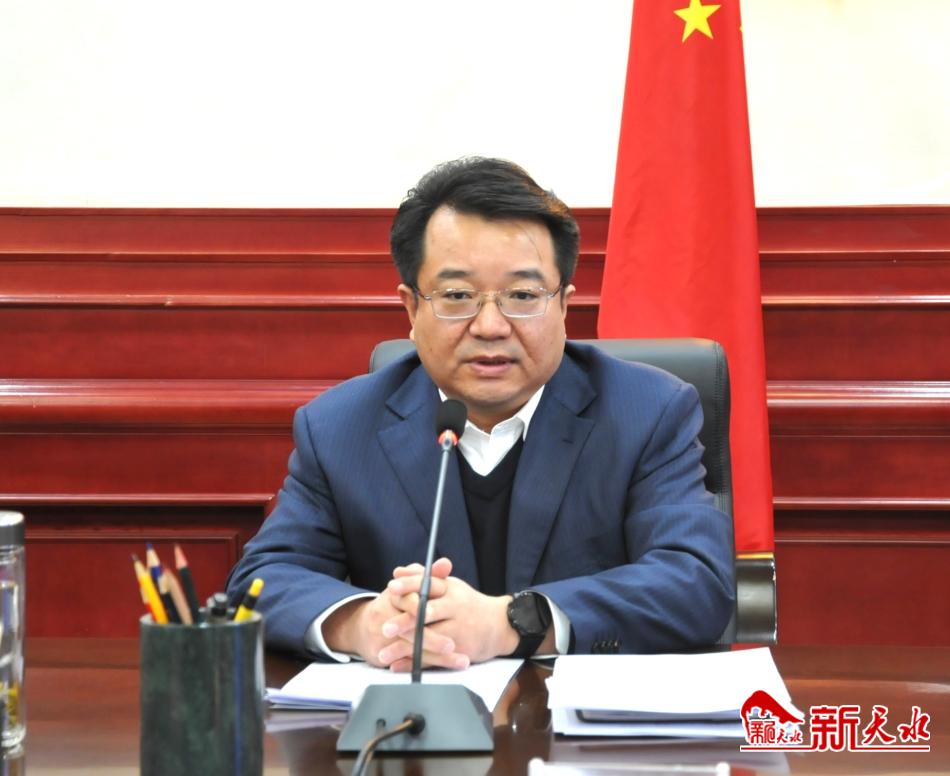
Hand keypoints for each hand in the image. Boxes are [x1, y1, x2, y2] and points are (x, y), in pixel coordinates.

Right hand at [322, 558, 468, 669]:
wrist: (362, 627)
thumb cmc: (395, 605)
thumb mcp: (409, 587)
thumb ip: (429, 576)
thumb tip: (446, 563)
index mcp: (394, 596)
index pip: (410, 600)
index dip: (426, 607)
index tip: (446, 614)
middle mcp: (384, 616)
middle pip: (410, 629)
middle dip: (433, 638)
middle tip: (453, 644)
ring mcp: (381, 637)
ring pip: (412, 649)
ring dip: (438, 657)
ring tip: (461, 660)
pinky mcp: (381, 655)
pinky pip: (407, 663)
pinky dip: (426, 667)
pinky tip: (444, 670)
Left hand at [381, 559, 517, 670]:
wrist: (499, 625)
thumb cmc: (466, 603)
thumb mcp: (449, 586)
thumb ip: (422, 578)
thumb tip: (397, 571)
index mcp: (450, 589)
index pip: (428, 584)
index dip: (409, 585)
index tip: (391, 588)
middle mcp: (455, 608)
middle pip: (428, 613)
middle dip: (406, 621)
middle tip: (385, 628)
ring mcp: (458, 630)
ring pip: (429, 639)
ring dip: (405, 648)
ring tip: (383, 654)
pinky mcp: (460, 650)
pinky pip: (434, 659)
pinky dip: (415, 664)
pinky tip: (398, 666)